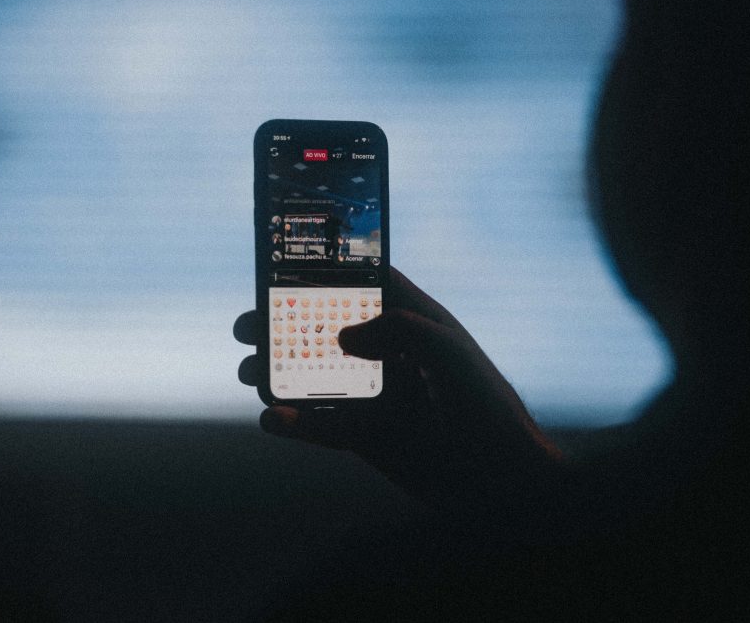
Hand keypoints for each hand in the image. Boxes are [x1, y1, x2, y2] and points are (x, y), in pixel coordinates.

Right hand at [234, 268, 562, 509]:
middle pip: (327, 331)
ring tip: (248, 372)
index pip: (366, 286)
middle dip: (285, 326)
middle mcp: (390, 355)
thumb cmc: (488, 410)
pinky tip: (272, 418)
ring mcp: (375, 397)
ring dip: (278, 374)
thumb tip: (343, 336)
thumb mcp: (452, 356)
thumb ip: (402, 330)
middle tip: (248, 325)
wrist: (501, 485)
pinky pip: (321, 426)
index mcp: (415, 323)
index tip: (284, 264)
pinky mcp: (367, 437)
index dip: (329, 273)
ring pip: (315, 378)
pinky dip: (293, 423)